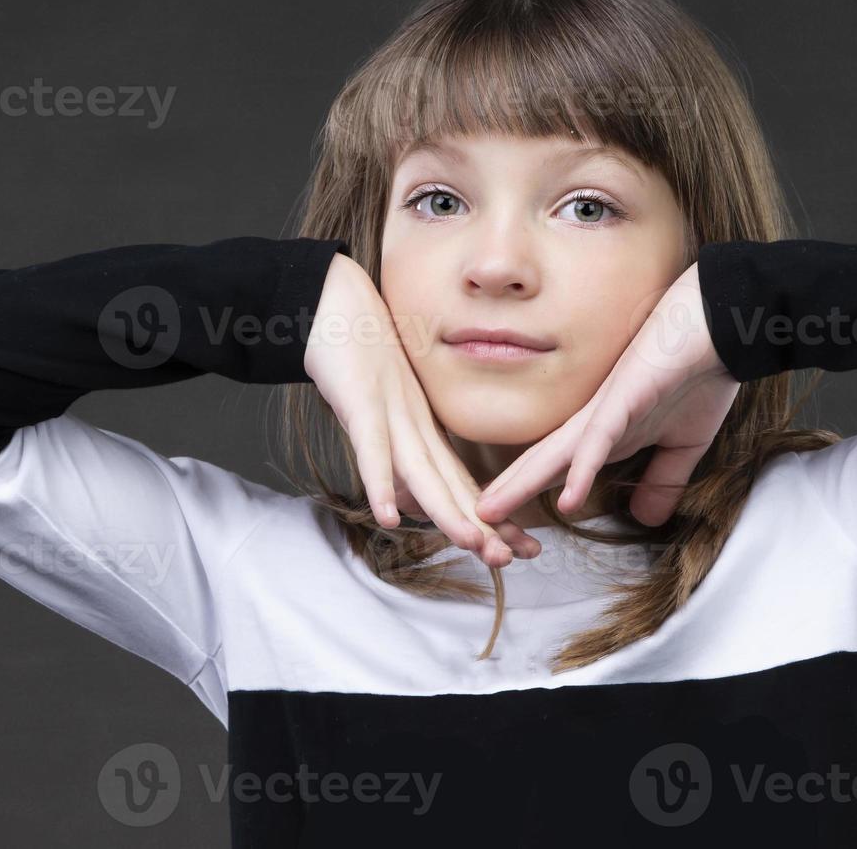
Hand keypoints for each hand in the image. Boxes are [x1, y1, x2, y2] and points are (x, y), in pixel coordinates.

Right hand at [304, 252, 540, 566]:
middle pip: (452, 483)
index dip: (491, 518)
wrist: (333, 299)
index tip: (522, 547)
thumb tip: (407, 503)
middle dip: (484, 523)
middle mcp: (415, 425)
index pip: (461, 483)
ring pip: (422, 471)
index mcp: (422, 429)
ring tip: (471, 544)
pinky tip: (389, 517)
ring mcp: (390, 413)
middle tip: (519, 556)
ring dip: (446, 510)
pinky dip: (380, 483)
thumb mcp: (382, 410)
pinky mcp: (360, 402)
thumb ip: (397, 453)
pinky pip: (371, 448)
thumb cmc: (358, 352)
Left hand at [474, 262, 738, 528]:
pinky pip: (600, 439)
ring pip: (555, 453)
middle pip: (539, 462)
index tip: (500, 523)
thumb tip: (645, 519)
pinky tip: (567, 499)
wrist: (723, 325)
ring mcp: (606, 408)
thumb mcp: (682, 444)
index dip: (527, 494)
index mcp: (604, 432)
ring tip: (487, 512)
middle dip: (505, 493)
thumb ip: (661, 480)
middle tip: (469, 522)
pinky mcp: (627, 398)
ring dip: (521, 485)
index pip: (555, 469)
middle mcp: (594, 421)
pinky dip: (583, 470)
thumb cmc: (700, 373)